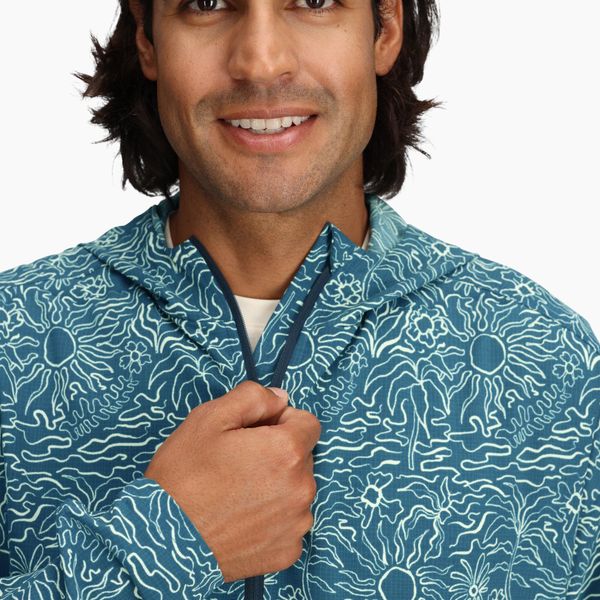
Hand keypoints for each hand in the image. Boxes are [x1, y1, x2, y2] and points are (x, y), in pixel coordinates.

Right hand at [144, 380, 320, 582]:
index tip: (256, 432)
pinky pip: (289, 522)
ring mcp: (296, 523)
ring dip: (278, 485)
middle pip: (303, 456)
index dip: (281, 421)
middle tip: (240, 463)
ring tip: (237, 493)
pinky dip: (272, 518)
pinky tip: (241, 519)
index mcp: (287, 451)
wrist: (161, 542)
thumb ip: (253, 397)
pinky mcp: (287, 551)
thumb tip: (281, 399)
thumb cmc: (184, 475)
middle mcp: (302, 487)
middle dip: (279, 453)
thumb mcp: (210, 418)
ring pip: (297, 489)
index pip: (308, 423)